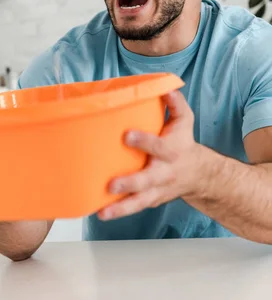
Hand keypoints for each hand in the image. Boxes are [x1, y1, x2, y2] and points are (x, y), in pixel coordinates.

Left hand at [98, 90, 202, 220]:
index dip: (143, 141)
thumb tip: (166, 87)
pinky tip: (100, 213)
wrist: (199, 175)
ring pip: (140, 202)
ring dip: (121, 208)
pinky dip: (118, 212)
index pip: (158, 146)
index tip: (127, 135)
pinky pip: (134, 208)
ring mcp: (157, 190)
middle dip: (130, 183)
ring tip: (103, 212)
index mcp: (172, 151)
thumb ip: (176, 104)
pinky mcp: (150, 200)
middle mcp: (164, 173)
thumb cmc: (183, 142)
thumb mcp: (185, 120)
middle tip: (112, 184)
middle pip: (147, 180)